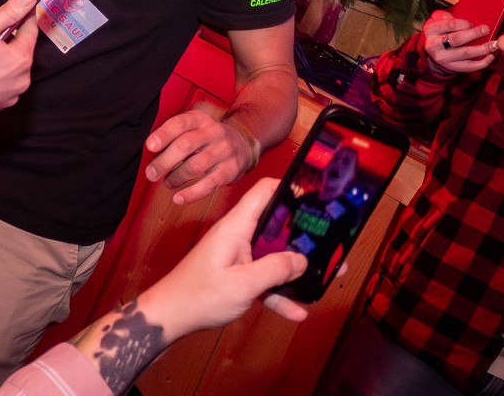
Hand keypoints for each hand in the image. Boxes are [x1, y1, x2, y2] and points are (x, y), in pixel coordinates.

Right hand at [0, 0, 36, 126]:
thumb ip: (9, 12)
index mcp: (20, 58)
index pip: (31, 29)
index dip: (25, 15)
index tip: (22, 7)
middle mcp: (22, 79)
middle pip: (22, 49)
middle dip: (9, 39)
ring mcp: (12, 94)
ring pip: (13, 67)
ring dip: (2, 58)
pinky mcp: (2, 104)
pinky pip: (5, 83)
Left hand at [138, 177, 312, 334]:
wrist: (171, 315)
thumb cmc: (198, 295)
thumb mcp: (242, 284)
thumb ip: (275, 270)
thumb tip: (302, 260)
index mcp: (236, 227)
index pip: (264, 191)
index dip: (289, 188)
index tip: (316, 196)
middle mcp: (239, 236)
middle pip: (277, 226)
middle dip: (304, 234)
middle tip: (332, 241)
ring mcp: (239, 255)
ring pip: (275, 255)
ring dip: (298, 267)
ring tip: (328, 274)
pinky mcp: (238, 274)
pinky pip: (265, 279)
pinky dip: (280, 293)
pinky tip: (297, 311)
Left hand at [145, 109, 253, 205]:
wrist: (242, 144)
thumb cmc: (209, 138)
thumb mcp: (195, 127)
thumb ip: (175, 135)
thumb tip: (151, 152)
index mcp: (201, 119)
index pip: (180, 123)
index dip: (163, 135)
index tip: (150, 146)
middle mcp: (214, 132)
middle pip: (186, 145)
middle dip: (165, 161)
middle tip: (151, 173)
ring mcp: (224, 151)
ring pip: (196, 166)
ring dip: (176, 177)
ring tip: (167, 183)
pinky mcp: (230, 170)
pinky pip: (209, 184)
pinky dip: (191, 193)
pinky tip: (179, 198)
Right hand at [420, 10, 494, 77]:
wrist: (431, 53)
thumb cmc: (438, 33)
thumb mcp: (437, 21)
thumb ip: (447, 15)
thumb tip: (464, 15)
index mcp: (431, 30)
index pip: (449, 25)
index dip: (463, 23)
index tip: (472, 23)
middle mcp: (435, 45)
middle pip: (457, 39)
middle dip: (474, 34)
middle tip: (486, 30)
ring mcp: (444, 58)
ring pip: (465, 53)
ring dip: (482, 49)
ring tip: (493, 44)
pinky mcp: (452, 68)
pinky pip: (469, 66)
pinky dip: (482, 62)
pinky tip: (490, 56)